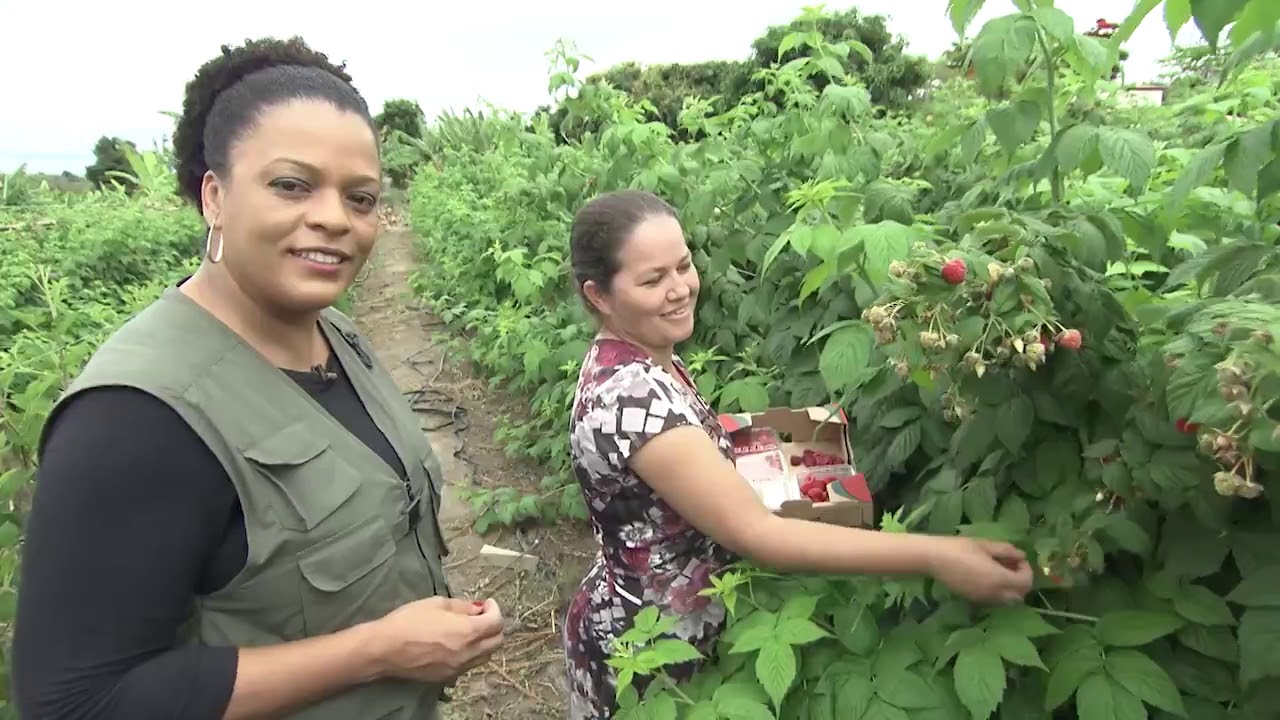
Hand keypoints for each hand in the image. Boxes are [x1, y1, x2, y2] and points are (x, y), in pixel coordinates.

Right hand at [367, 596, 504, 683]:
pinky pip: (468, 665)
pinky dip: (471, 654)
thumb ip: (462, 607)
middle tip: (481, 615)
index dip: (495, 609)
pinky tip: (457, 644)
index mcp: (468, 632)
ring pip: (485, 656)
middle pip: (497, 642)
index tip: (487, 603)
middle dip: (494, 626)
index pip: (496, 623)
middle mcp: (468, 653)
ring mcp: (458, 668)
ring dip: (484, 641)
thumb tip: (477, 609)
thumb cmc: (409, 621)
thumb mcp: (436, 604)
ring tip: (470, 629)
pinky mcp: (447, 677)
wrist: (385, 649)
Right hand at [926, 537, 1033, 604]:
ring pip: (1007, 600)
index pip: (1025, 582)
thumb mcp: (985, 545)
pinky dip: (999, 592)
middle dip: (1021, 581)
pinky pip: (994, 600)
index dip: (1026, 570)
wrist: (934, 559)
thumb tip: (1021, 555)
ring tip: (1000, 572)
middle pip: (1020, 595)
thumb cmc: (959, 548)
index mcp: (999, 579)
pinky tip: (987, 577)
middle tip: (1012, 566)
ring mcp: (983, 599)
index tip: (1017, 558)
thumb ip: (1006, 551)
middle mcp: (994, 593)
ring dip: (1010, 588)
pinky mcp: (973, 599)